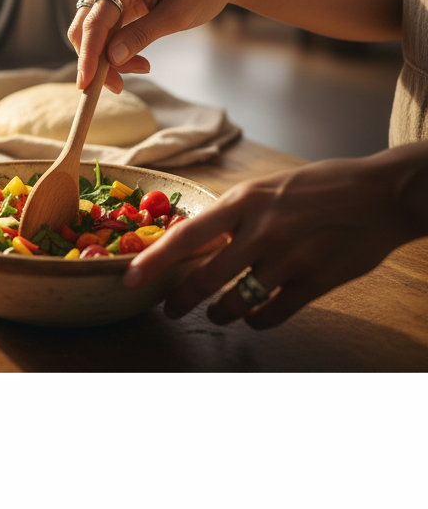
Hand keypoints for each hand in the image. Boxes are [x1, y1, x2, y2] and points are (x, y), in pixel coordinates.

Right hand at [69, 0, 243, 91]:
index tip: (86, 84)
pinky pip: (102, 28)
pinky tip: (135, 58)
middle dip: (97, 60)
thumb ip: (142, 35)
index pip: (96, 21)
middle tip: (121, 86)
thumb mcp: (177, 16)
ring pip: (91, 31)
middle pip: (86, 27)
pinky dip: (112, 48)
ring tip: (142, 67)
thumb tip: (111, 59)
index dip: (88, 55)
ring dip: (106, 56)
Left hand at [121, 143, 427, 328]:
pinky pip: (272, 316)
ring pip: (236, 303)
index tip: (131, 278)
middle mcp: (262, 232)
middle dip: (180, 299)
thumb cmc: (316, 187)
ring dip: (219, 313)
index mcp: (244, 203)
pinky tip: (253, 315)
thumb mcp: (264, 189)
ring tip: (215, 312)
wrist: (378, 195)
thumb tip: (194, 238)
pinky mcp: (315, 284)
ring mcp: (289, 261)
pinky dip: (256, 320)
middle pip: (205, 278)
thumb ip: (231, 215)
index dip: (155, 261)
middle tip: (169, 308)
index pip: (187, 236)